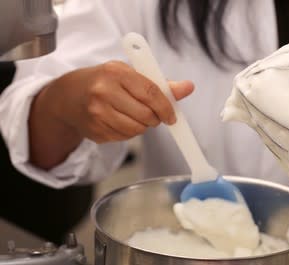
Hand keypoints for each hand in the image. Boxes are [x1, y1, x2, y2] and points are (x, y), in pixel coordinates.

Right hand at [29, 60, 193, 168]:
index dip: (166, 107)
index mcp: (116, 71)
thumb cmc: (105, 82)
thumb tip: (188, 87)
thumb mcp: (130, 75)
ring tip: (132, 115)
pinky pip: (124, 138)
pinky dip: (128, 133)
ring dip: (142, 126)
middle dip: (154, 118)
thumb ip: (160, 84)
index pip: (150, 92)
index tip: (172, 116)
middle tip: (152, 115)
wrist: (68, 97)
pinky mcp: (94, 130)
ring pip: (136, 129)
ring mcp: (96, 112)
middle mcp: (103, 91)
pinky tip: (119, 121)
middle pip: (145, 115)